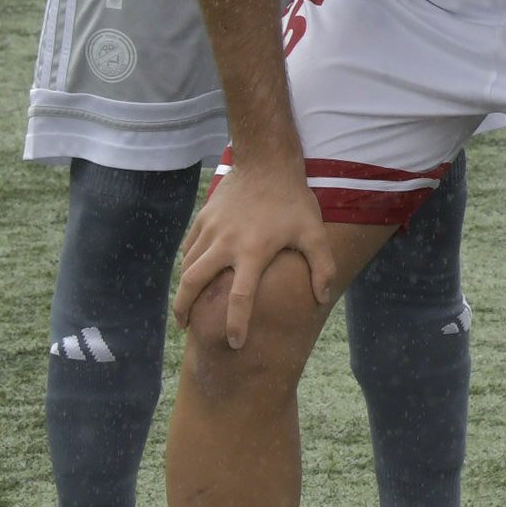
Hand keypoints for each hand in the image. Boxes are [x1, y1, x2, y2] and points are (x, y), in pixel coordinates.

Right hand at [173, 159, 335, 350]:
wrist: (266, 163)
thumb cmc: (293, 200)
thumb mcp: (314, 232)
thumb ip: (322, 266)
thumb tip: (323, 298)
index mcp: (253, 252)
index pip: (240, 297)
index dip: (236, 323)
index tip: (234, 343)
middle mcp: (225, 244)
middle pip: (193, 284)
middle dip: (185, 310)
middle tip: (187, 328)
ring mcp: (210, 231)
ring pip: (186, 267)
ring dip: (183, 290)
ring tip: (185, 307)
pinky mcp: (201, 220)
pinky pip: (187, 249)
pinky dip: (186, 265)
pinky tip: (191, 275)